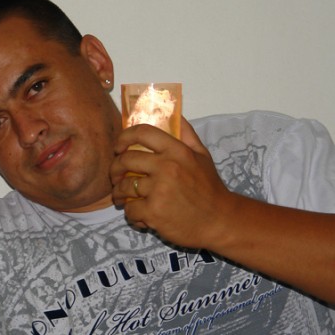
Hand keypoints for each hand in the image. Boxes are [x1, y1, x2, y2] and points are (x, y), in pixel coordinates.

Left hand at [110, 119, 236, 248]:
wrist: (219, 221)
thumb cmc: (209, 188)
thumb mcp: (202, 155)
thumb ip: (186, 133)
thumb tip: (174, 113)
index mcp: (177, 151)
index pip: (142, 133)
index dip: (124, 137)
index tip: (118, 147)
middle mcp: (167, 167)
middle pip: (125, 160)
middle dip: (115, 168)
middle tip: (116, 176)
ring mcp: (159, 190)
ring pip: (123, 187)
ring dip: (119, 193)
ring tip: (123, 198)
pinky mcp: (154, 212)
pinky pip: (130, 209)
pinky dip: (131, 214)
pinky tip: (140, 215)